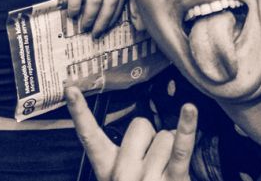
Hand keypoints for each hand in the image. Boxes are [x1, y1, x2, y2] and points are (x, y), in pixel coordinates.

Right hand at [67, 87, 195, 180]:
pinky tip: (189, 109)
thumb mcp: (125, 176)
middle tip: (154, 161)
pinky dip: (187, 127)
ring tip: (168, 172)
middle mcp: (123, 175)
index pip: (89, 136)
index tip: (70, 88)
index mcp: (108, 169)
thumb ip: (129, 152)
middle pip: (140, 125)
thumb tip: (147, 128)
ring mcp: (149, 179)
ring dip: (171, 147)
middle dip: (152, 135)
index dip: (79, 112)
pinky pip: (180, 149)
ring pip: (164, 134)